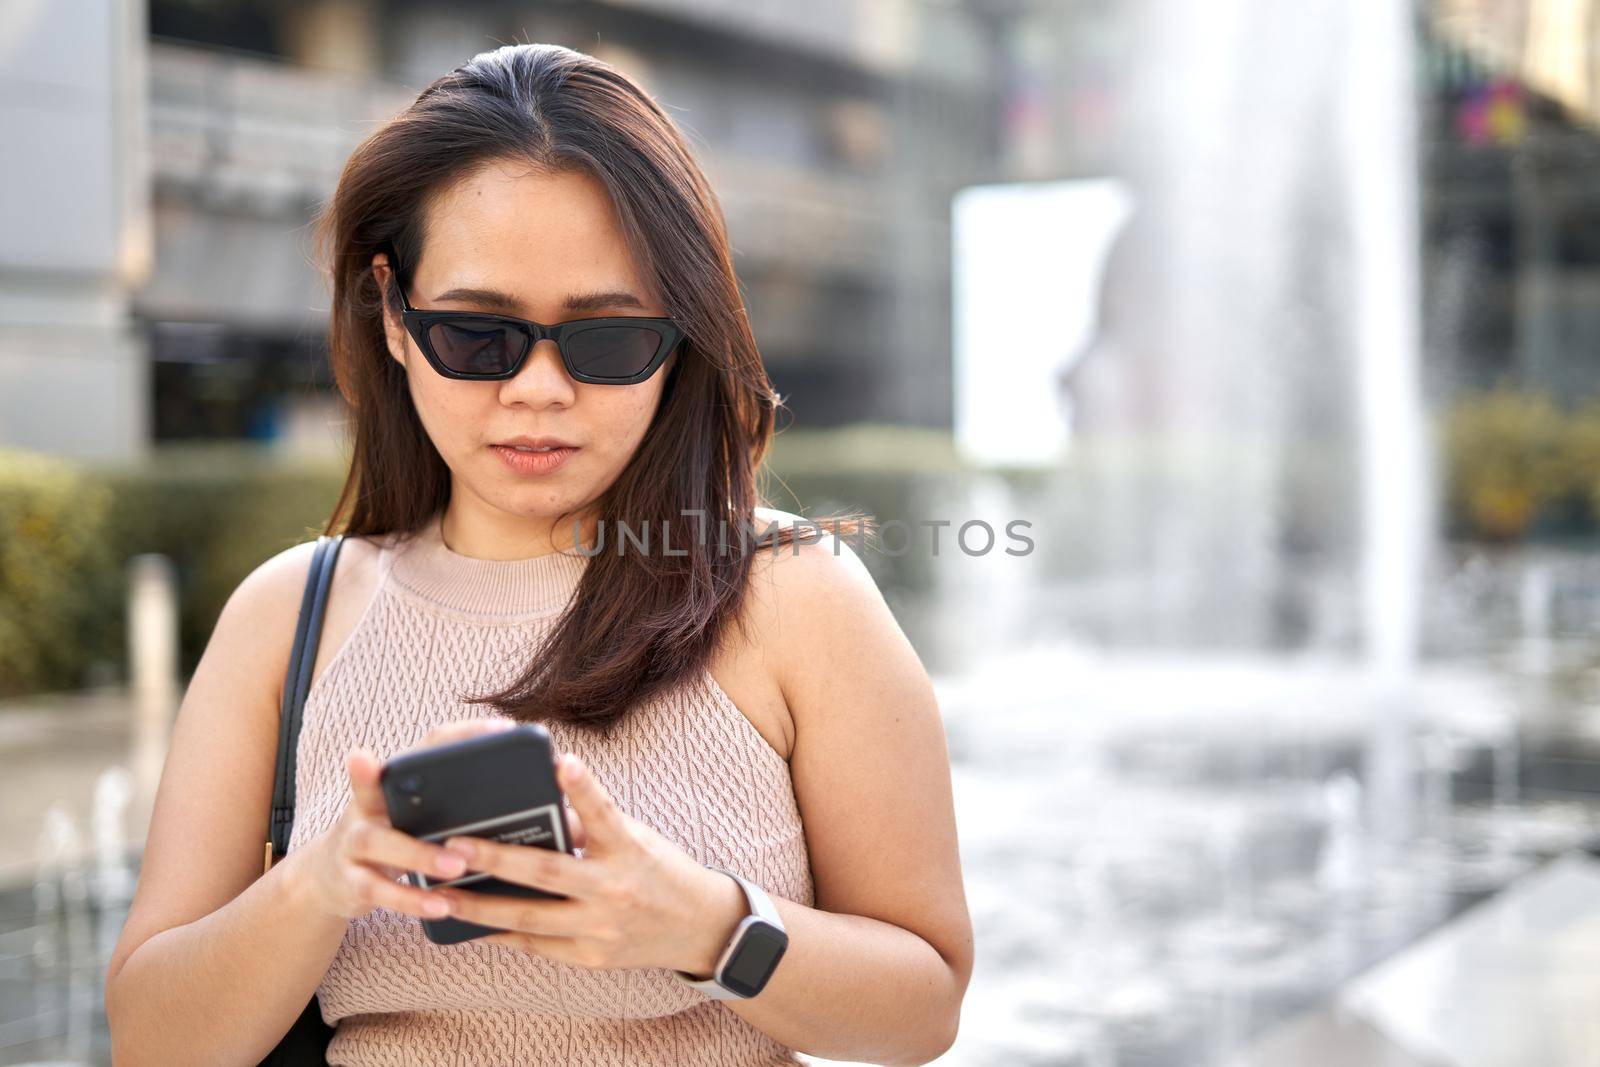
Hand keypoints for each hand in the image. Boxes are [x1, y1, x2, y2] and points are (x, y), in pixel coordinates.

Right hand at [295, 718, 518, 921]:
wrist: (328, 879)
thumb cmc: (393, 838)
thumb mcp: (414, 814)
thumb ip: (453, 799)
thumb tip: (528, 790)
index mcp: (393, 781)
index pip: (426, 746)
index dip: (462, 733)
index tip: (503, 729)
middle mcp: (367, 805)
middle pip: (385, 790)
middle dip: (424, 785)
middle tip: (468, 804)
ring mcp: (353, 843)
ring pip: (381, 844)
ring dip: (420, 855)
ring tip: (457, 867)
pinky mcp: (350, 882)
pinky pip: (379, 891)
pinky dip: (411, 900)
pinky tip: (442, 906)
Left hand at [432, 752, 745, 974]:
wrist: (698, 928)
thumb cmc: (660, 871)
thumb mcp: (637, 839)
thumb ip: (592, 826)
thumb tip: (544, 807)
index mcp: (629, 850)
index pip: (604, 813)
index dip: (582, 788)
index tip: (561, 761)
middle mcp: (614, 889)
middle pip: (547, 873)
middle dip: (496, 858)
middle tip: (453, 845)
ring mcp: (601, 928)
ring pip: (529, 918)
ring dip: (479, 907)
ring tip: (440, 896)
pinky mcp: (590, 957)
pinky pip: (535, 945)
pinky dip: (501, 933)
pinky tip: (468, 924)